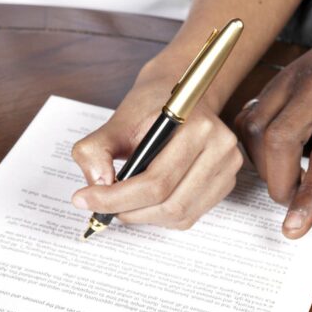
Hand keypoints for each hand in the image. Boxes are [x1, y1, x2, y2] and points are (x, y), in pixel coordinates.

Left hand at [71, 60, 243, 229]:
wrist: (179, 96)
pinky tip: (146, 200)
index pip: (155, 181)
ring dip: (144, 216)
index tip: (84, 199)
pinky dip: (161, 216)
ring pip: (179, 215)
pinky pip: (189, 216)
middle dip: (128, 211)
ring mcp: (228, 168)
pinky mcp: (226, 183)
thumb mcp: (116, 121)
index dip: (116, 197)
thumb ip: (96, 151)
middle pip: (169, 203)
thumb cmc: (150, 107)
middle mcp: (221, 148)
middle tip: (100, 205)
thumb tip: (97, 186)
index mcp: (198, 127)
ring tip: (122, 202)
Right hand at [235, 0, 311, 238]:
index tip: (295, 227)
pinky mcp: (275, 81)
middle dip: (280, 183)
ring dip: (265, 167)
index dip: (310, 194)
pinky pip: (248, 119)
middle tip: (295, 201)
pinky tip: (272, 157)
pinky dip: (253, 147)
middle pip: (279, 141)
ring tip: (287, 179)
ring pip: (256, 130)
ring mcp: (291, 79)